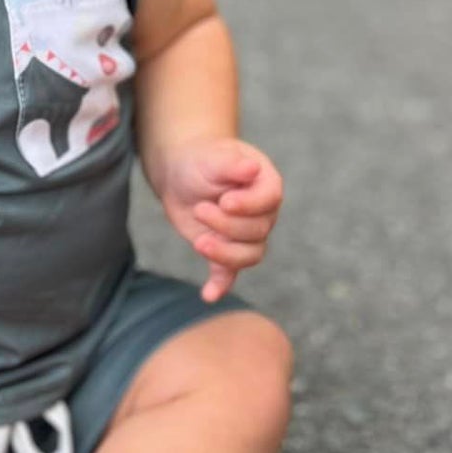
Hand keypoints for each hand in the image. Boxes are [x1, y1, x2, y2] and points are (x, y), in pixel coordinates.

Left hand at [157, 136, 283, 303]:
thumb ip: (231, 164)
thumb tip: (252, 169)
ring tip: (199, 242)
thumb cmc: (202, 160)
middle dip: (226, 225)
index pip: (270, 200)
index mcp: (266, 184)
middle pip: (257, 231)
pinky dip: (220, 285)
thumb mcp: (212, 157)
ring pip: (249, 255)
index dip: (248, 206)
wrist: (181, 173)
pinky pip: (229, 273)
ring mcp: (245, 235)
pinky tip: (208, 295)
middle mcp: (262, 213)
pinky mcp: (225, 250)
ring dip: (225, 253)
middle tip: (200, 209)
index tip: (224, 201)